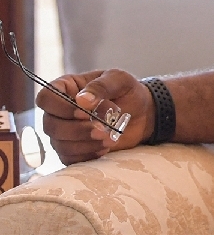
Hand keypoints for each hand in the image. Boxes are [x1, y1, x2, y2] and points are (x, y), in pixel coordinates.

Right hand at [37, 69, 153, 163]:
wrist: (142, 113)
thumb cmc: (127, 91)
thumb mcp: (119, 80)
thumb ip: (101, 86)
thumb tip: (82, 100)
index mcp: (65, 88)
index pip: (46, 98)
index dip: (60, 108)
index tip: (84, 112)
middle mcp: (58, 111)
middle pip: (50, 125)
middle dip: (77, 130)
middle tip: (103, 129)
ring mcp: (63, 132)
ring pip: (59, 143)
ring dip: (85, 143)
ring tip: (109, 138)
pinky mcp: (72, 149)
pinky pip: (69, 157)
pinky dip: (87, 154)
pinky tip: (105, 148)